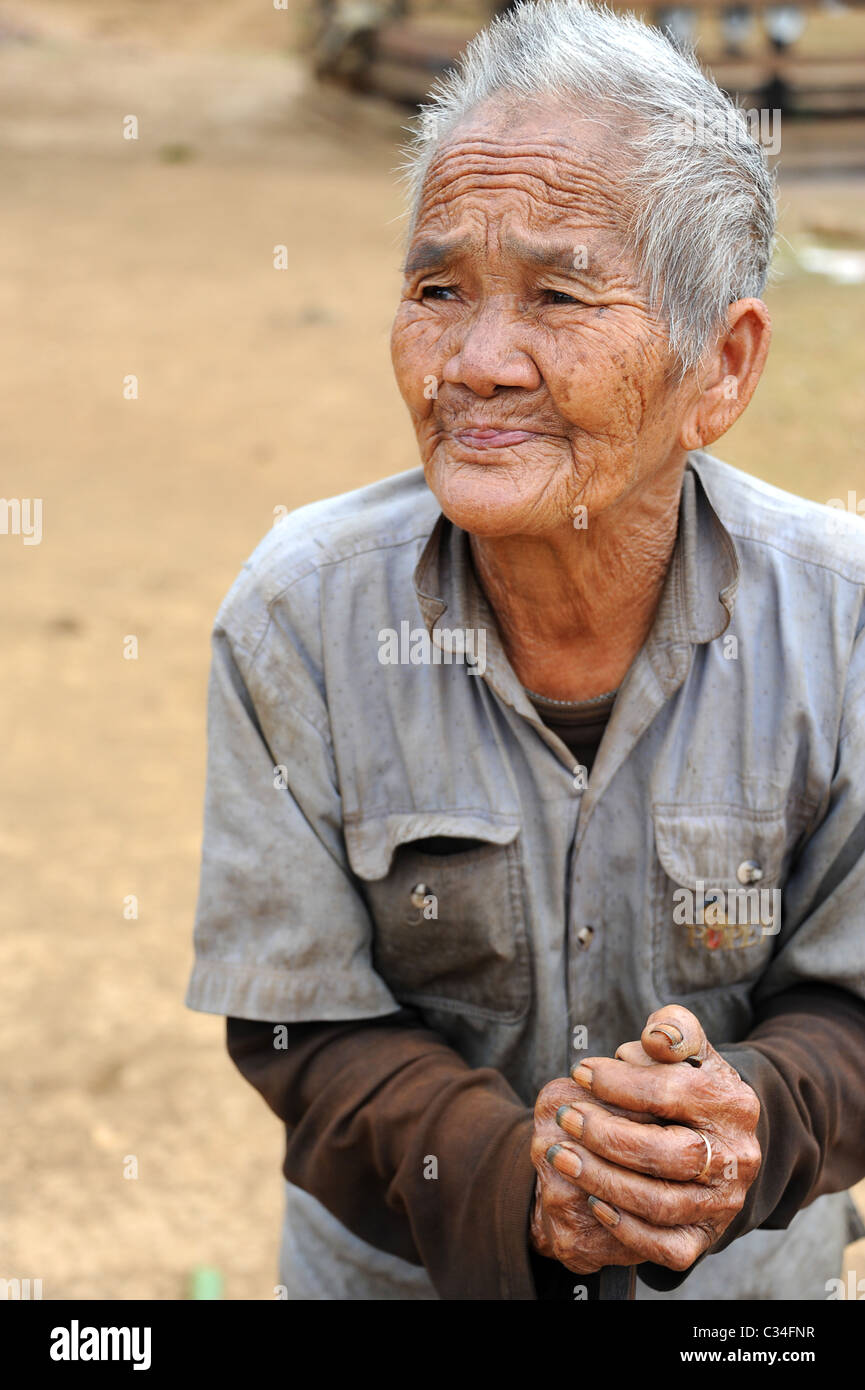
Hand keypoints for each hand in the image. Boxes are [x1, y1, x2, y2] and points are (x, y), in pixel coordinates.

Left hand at [530, 1005, 761, 1272]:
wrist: (722, 1138)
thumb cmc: (690, 1083)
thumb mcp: (690, 1048)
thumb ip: (675, 1029)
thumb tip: (656, 1037)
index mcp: (734, 1105)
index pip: (676, 1093)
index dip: (623, 1083)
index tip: (581, 1071)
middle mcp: (737, 1159)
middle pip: (668, 1154)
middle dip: (607, 1136)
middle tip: (566, 1116)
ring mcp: (722, 1203)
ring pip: (659, 1203)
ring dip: (603, 1180)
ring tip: (562, 1154)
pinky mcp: (705, 1237)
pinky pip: (665, 1247)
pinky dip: (625, 1228)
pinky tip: (592, 1201)